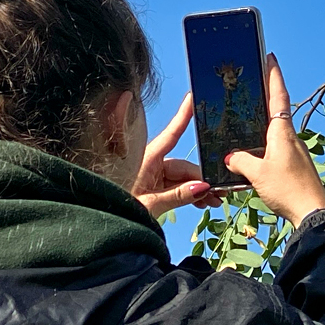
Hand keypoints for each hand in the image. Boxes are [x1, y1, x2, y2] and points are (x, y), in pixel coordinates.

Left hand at [132, 92, 223, 217]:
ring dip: (200, 190)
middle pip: (184, 167)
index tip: (193, 97)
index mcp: (147, 160)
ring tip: (215, 201)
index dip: (183, 116)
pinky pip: (178, 187)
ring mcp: (154, 177)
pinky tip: (203, 203)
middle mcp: (151, 164)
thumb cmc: (120, 210)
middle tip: (220, 193)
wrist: (105, 226)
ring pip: (184, 179)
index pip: (171, 134)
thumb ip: (178, 196)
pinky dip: (191, 195)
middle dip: (203, 180)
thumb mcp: (151, 204)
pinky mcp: (155, 188)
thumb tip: (204, 186)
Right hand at [226, 53, 324, 223]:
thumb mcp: (257, 174)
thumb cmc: (288, 189)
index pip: (278, 96)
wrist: (312, 213)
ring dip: (263, 120)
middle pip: (277, 110)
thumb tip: (230, 157)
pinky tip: (253, 151)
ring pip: (275, 130)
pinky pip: (275, 146)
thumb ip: (241, 161)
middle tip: (254, 79)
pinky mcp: (294, 166)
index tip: (270, 57)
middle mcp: (290, 138)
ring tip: (247, 114)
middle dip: (266, 93)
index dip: (273, 76)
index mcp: (282, 133)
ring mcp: (294, 151)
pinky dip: (264, 142)